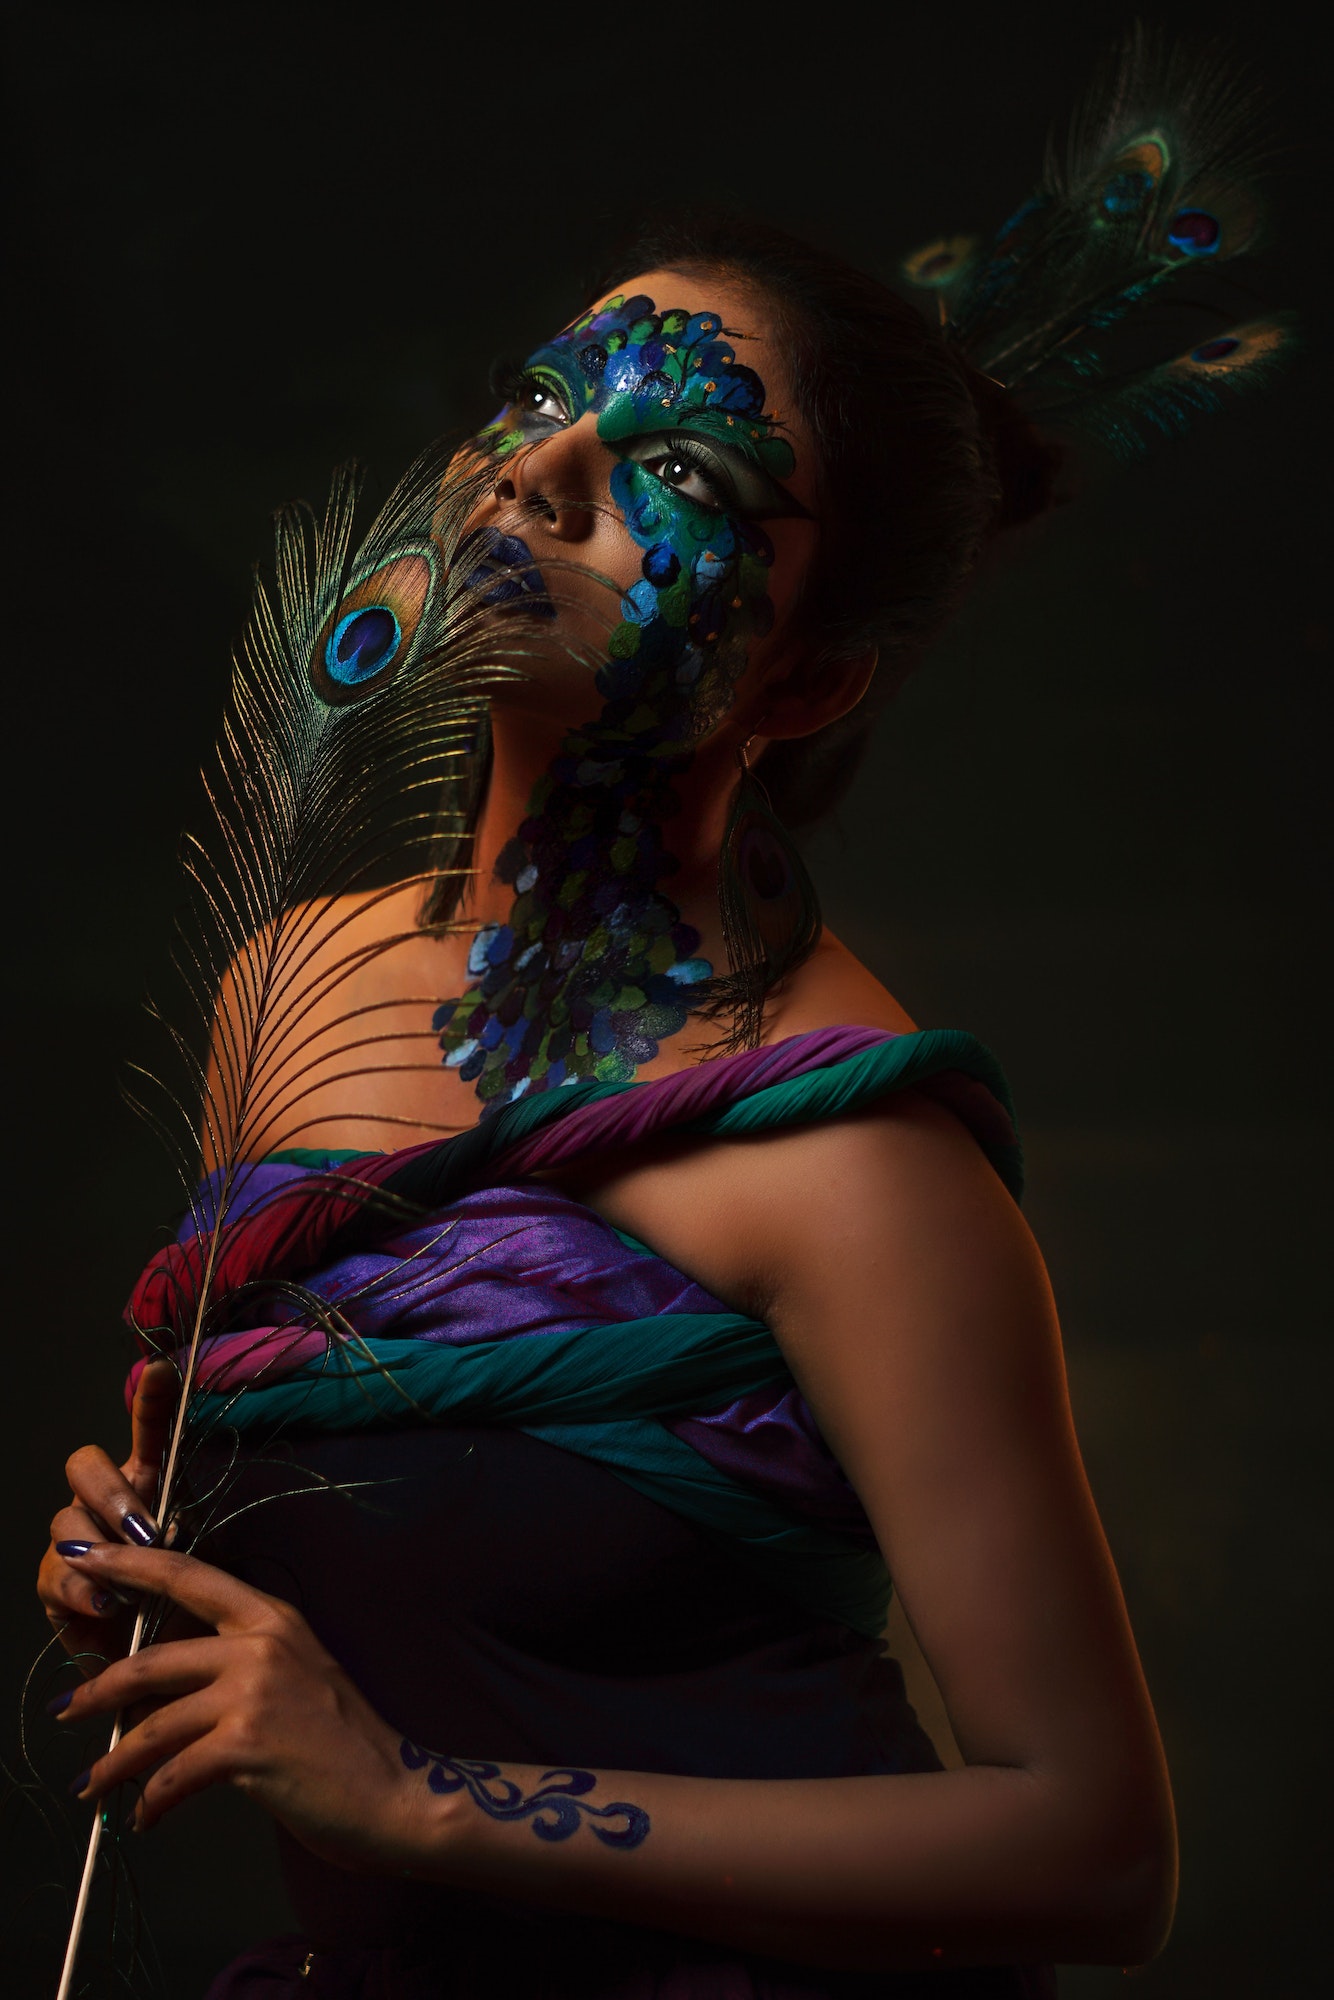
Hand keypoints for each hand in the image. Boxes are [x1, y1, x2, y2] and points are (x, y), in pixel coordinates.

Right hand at [37, 1359, 176, 1668]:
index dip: (151, 1400)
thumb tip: (169, 1524)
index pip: (146, 1432)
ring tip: (127, 1582)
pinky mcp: (55, 1585)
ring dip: (98, 1549)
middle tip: (145, 1531)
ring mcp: (74, 1541)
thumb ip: (184, 1531)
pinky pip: (54, 1575)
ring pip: (64, 1522)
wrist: (162, 1661)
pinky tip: (105, 1604)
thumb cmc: (184, 1600)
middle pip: (83, 1465)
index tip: (163, 1370)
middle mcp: (103, 1503)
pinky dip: (81, 1590)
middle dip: (109, 1493)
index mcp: (146, 1484)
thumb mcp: (201, 1557)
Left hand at [53, 1541, 415, 1872]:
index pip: (187, 1575)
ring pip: (151, 1725)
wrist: (395, 1791)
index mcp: (272, 1617)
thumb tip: (162, 1691)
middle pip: (151, 1660)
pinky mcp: (247, 1746)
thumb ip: (236, 1667)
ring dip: (112, 1762)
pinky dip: (149, 1803)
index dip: (129, 1563)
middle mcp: (260, 1644)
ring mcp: (254, 1693)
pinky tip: (145, 1818)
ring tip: (90, 1784)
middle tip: (65, 1708)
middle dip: (97, 1690)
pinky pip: (173, 1776)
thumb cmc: (343, 1742)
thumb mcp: (293, 1679)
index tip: (86, 1554)